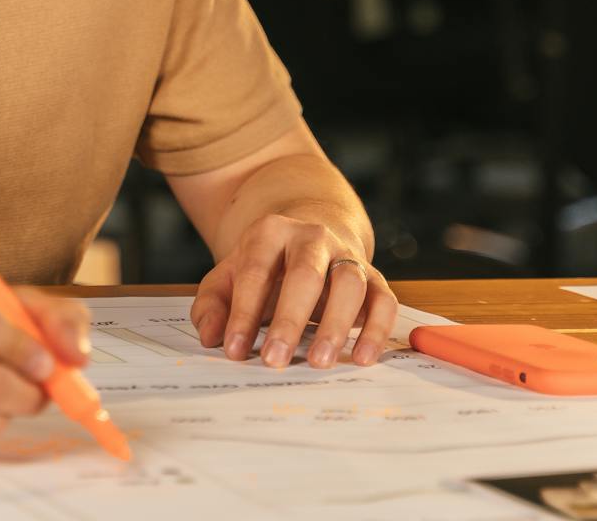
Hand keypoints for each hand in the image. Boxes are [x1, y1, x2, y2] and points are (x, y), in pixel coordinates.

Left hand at [190, 214, 397, 369]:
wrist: (307, 237)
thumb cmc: (263, 267)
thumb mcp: (228, 277)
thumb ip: (212, 305)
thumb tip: (212, 336)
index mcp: (270, 233)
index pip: (255, 271)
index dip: (243, 313)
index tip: (233, 351)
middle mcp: (313, 238)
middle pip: (306, 274)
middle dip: (289, 320)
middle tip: (275, 360)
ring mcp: (347, 255)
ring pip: (350, 283)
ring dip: (336, 325)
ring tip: (320, 362)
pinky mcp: (374, 278)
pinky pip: (384, 300)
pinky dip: (378, 329)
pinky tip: (362, 358)